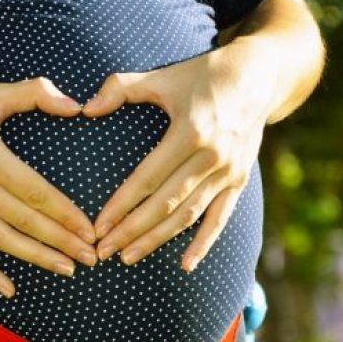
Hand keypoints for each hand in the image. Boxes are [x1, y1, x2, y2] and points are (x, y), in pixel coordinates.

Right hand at [0, 77, 96, 296]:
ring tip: (66, 269)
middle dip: (60, 241)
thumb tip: (75, 105)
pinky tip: (10, 289)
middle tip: (90, 257)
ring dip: (35, 257)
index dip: (64, 213)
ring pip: (0, 238)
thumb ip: (37, 93)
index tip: (89, 229)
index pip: (34, 192)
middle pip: (22, 220)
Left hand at [81, 44, 275, 271]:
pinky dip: (204, 244)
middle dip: (132, 230)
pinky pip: (220, 218)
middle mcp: (211, 157)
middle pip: (166, 204)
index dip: (121, 205)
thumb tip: (85, 108)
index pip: (148, 178)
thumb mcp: (162, 76)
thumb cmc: (202, 76)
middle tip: (104, 250)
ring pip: (189, 215)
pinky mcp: (239, 180)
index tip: (98, 226)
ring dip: (158, 240)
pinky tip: (185, 265)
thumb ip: (121, 88)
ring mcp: (228, 172)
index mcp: (190, 132)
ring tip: (129, 257)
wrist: (258, 77)